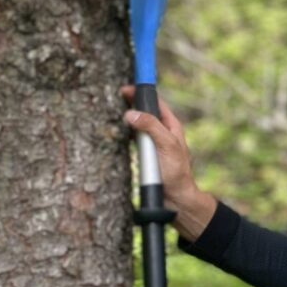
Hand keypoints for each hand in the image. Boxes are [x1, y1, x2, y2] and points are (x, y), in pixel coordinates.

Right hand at [121, 85, 217, 240]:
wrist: (176, 198)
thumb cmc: (176, 172)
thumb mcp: (166, 145)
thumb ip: (151, 127)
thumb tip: (131, 113)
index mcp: (171, 126)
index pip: (156, 102)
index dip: (142, 93)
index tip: (126, 88)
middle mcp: (162, 133)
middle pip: (144, 113)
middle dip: (131, 104)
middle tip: (114, 99)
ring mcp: (153, 144)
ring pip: (137, 127)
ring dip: (126, 120)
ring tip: (111, 113)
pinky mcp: (146, 156)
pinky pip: (133, 141)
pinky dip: (125, 136)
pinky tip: (116, 135)